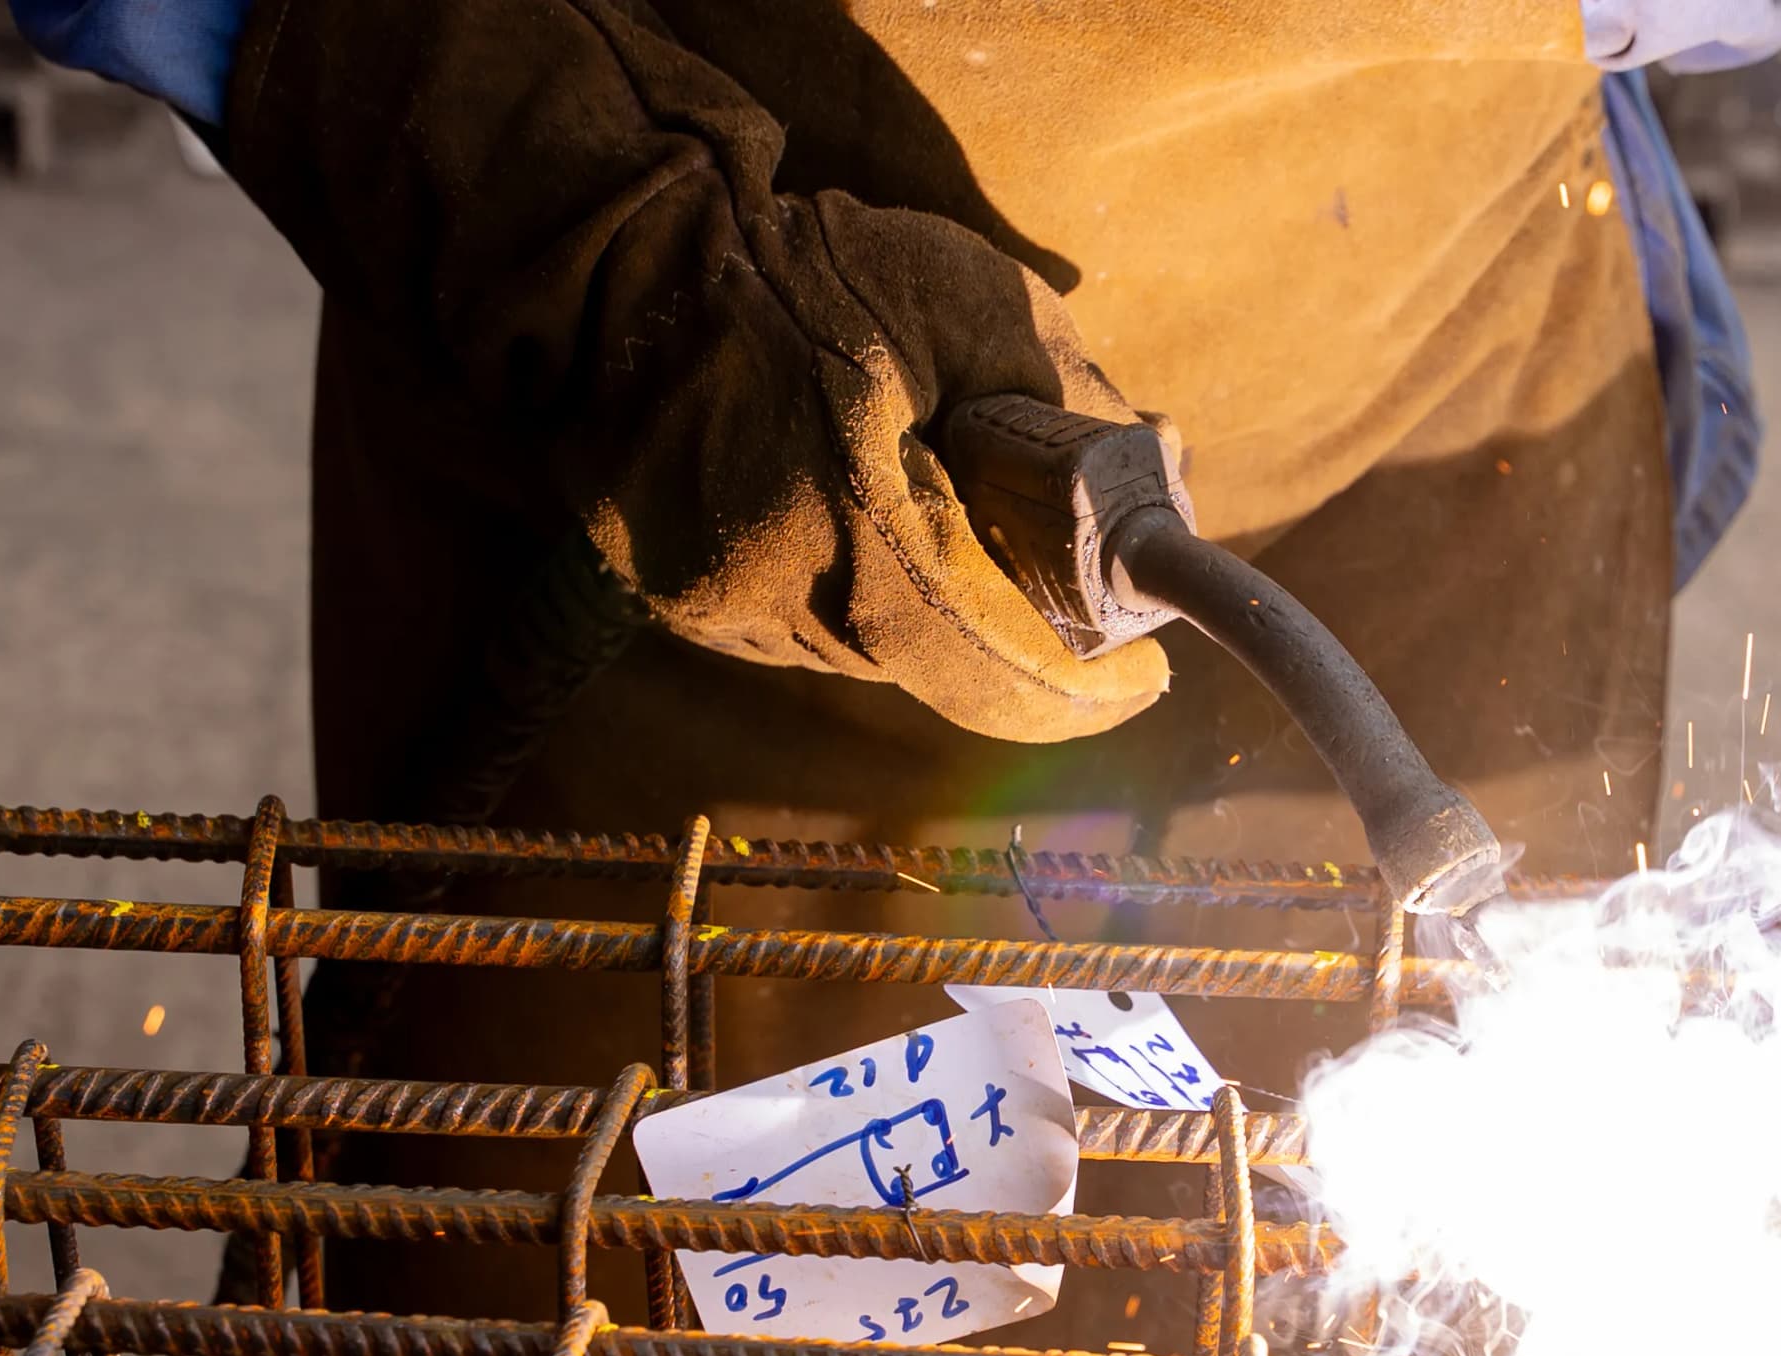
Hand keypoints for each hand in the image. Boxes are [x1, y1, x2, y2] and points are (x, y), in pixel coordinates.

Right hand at [224, 0, 1168, 741]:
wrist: (619, 248)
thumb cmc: (801, 265)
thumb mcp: (972, 309)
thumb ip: (1075, 410)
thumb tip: (1160, 479)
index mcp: (858, 540)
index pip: (1002, 674)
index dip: (1089, 683)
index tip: (1143, 668)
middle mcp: (781, 607)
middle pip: (947, 663)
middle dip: (1016, 617)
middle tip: (1061, 551)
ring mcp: (721, 614)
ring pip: (880, 648)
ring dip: (937, 596)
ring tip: (939, 487)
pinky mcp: (688, 602)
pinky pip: (814, 619)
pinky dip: (862, 578)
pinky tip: (860, 493)